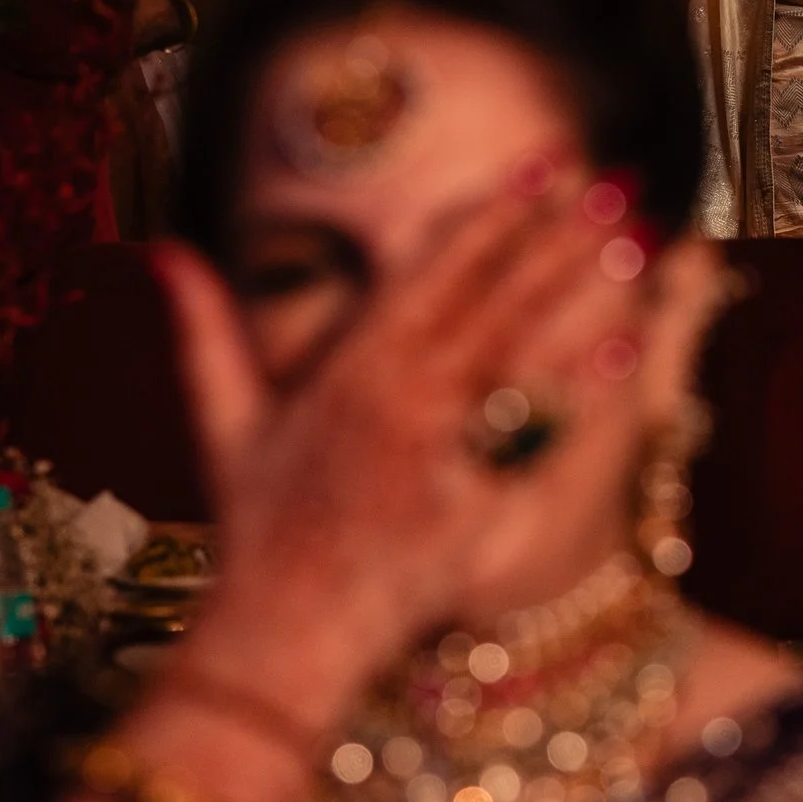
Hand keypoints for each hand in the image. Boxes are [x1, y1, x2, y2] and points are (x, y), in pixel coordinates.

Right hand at [152, 177, 729, 737]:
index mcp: (347, 372)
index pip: (434, 273)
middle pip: (496, 299)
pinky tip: (630, 341)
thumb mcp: (224, 428)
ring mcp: (441, 452)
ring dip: (586, 289)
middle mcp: (399, 400)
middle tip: (617, 179)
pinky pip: (543, 434)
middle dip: (559, 234)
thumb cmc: (260, 535)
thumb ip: (206, 334)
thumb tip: (165, 253)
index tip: (540, 166)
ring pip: (528, 352)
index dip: (492, 214)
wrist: (284, 636)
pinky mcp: (477, 503)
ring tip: (637, 236)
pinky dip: (585, 387)